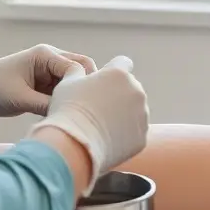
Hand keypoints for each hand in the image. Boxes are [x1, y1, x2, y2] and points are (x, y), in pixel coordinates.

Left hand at [0, 44, 96, 124]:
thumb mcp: (20, 99)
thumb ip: (47, 105)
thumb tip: (70, 114)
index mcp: (45, 55)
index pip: (77, 67)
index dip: (80, 86)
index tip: (75, 107)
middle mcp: (51, 59)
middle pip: (83, 70)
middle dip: (84, 89)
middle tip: (80, 110)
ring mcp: (50, 72)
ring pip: (76, 82)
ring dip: (75, 96)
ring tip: (70, 114)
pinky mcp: (47, 85)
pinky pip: (66, 92)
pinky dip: (67, 102)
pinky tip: (63, 115)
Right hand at [28, 56, 149, 193]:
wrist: (74, 145)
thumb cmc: (68, 111)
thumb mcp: (67, 84)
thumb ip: (77, 72)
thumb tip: (79, 68)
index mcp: (119, 74)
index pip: (123, 63)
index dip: (113, 70)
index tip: (104, 81)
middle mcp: (136, 91)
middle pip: (130, 88)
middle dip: (118, 95)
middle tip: (96, 109)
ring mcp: (142, 115)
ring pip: (135, 111)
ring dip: (123, 115)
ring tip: (99, 127)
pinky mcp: (142, 136)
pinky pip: (134, 132)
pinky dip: (124, 135)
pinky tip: (105, 140)